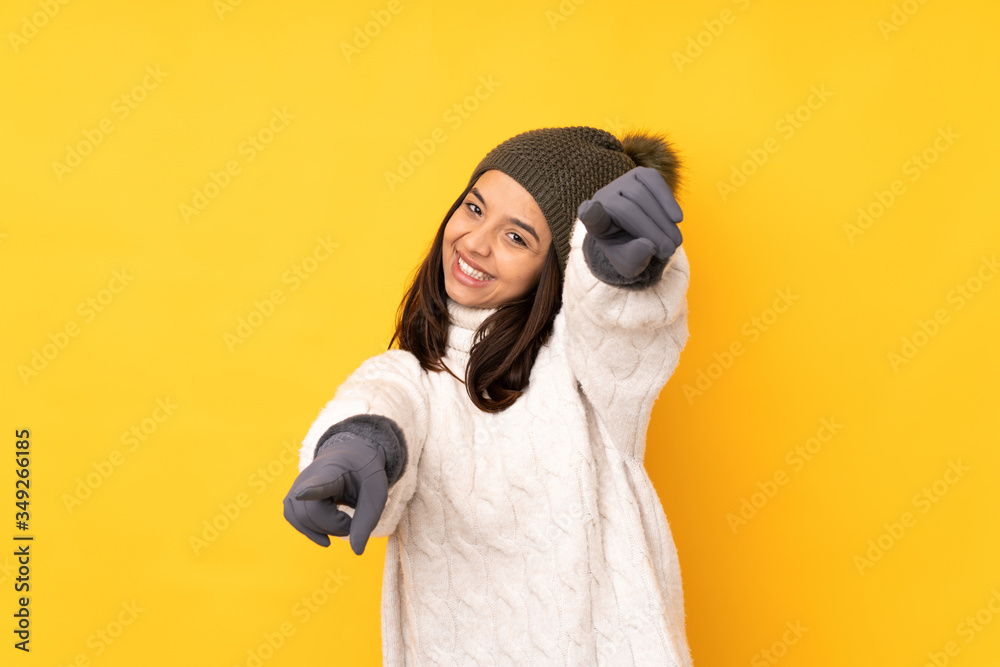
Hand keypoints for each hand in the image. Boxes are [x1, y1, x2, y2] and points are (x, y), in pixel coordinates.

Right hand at [282, 431, 387, 554]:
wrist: (351, 456)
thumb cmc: (364, 474)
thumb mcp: (376, 494)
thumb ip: (366, 521)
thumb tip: (357, 551)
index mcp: (334, 472)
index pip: (320, 482)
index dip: (310, 490)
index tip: (301, 494)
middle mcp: (309, 476)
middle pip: (312, 513)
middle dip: (334, 527)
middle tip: (351, 522)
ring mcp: (297, 486)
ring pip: (301, 519)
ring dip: (323, 530)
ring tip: (342, 522)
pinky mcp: (293, 497)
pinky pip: (294, 520)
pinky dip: (310, 531)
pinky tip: (325, 536)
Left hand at [577, 166, 682, 277]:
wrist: (641, 234)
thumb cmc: (630, 250)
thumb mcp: (629, 263)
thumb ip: (635, 257)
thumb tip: (649, 245)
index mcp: (595, 223)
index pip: (591, 216)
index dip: (591, 212)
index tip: (588, 210)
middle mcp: (603, 198)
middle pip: (627, 209)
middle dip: (652, 231)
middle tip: (669, 250)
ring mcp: (620, 182)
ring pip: (642, 195)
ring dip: (663, 220)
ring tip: (676, 242)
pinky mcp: (638, 173)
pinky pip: (654, 180)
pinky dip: (668, 199)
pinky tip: (677, 219)